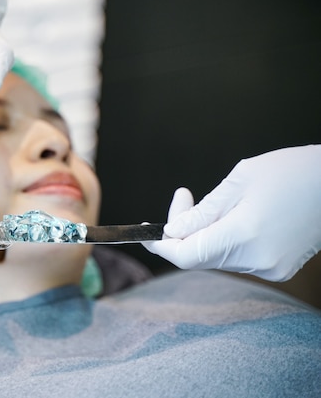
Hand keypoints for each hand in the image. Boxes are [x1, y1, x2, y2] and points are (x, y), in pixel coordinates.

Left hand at [143, 145, 320, 280]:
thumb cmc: (291, 172)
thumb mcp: (238, 181)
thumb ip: (201, 212)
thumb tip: (171, 232)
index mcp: (244, 235)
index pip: (186, 255)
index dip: (161, 246)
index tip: (148, 231)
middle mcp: (257, 259)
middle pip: (199, 257)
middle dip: (181, 232)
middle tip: (183, 198)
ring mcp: (269, 267)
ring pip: (216, 258)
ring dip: (203, 235)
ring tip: (217, 203)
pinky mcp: (278, 268)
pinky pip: (236, 258)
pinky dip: (224, 241)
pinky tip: (235, 217)